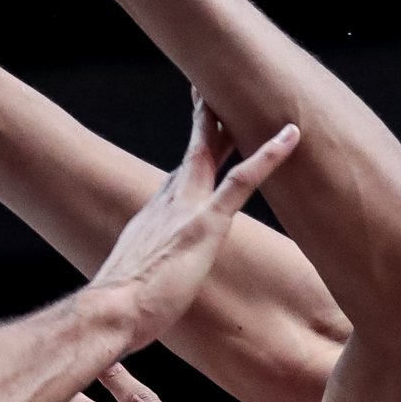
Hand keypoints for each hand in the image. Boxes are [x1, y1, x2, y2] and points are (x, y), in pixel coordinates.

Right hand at [85, 96, 299, 348]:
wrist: (110, 312)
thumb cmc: (117, 313)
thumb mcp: (133, 289)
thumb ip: (142, 280)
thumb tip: (140, 294)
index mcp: (153, 218)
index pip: (179, 176)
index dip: (192, 152)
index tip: (198, 132)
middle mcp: (167, 203)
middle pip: (194, 152)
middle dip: (205, 120)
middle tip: (211, 88)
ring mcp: (187, 209)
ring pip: (214, 153)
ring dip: (231, 123)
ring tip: (251, 94)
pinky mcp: (205, 223)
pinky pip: (242, 180)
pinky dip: (268, 155)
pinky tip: (290, 135)